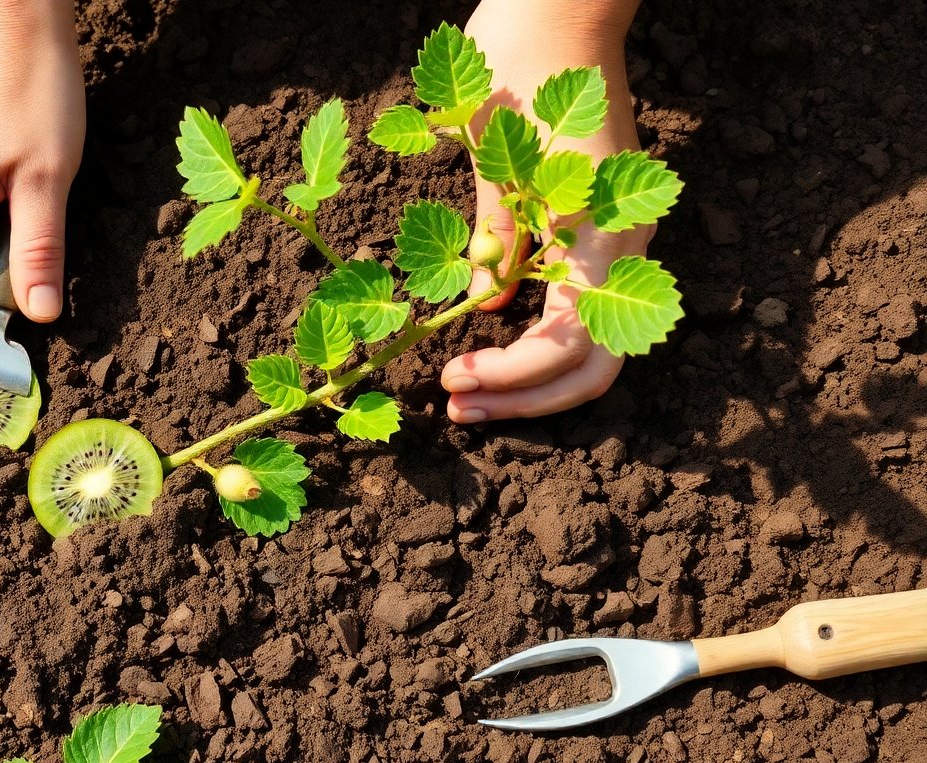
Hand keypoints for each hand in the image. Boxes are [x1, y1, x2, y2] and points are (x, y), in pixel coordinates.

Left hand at [443, 0, 647, 422]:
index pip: (563, 346)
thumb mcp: (494, 159)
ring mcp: (619, 240)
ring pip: (590, 347)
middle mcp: (623, 248)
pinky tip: (494, 345)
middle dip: (523, 400)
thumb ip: (497, 240)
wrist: (562, 5)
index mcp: (601, 234)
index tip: (451, 381)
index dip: (509, 379)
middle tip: (457, 409)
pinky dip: (541, 341)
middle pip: (589, 367)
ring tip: (468, 392)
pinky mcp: (601, 230)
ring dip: (531, 380)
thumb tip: (488, 307)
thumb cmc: (519, 67)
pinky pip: (582, 311)